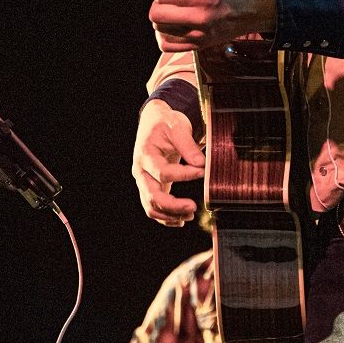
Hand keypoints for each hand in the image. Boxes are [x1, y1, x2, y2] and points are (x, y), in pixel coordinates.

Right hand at [132, 98, 203, 226]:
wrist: (154, 122)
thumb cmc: (166, 123)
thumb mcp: (178, 127)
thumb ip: (188, 146)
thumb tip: (202, 164)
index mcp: (145, 154)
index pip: (163, 173)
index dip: (184, 175)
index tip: (203, 171)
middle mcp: (140, 171)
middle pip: (152, 196)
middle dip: (173, 206)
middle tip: (194, 207)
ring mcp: (144, 181)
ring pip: (151, 206)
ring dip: (170, 215)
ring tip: (190, 215)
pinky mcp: (150, 186)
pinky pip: (153, 207)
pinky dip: (165, 217)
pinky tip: (182, 219)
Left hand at [149, 0, 275, 51]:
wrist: (258, 7)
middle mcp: (200, 18)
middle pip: (156, 14)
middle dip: (160, 2)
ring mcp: (200, 34)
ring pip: (159, 30)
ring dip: (162, 18)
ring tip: (172, 10)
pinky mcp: (201, 44)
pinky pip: (168, 45)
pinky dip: (165, 35)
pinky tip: (173, 25)